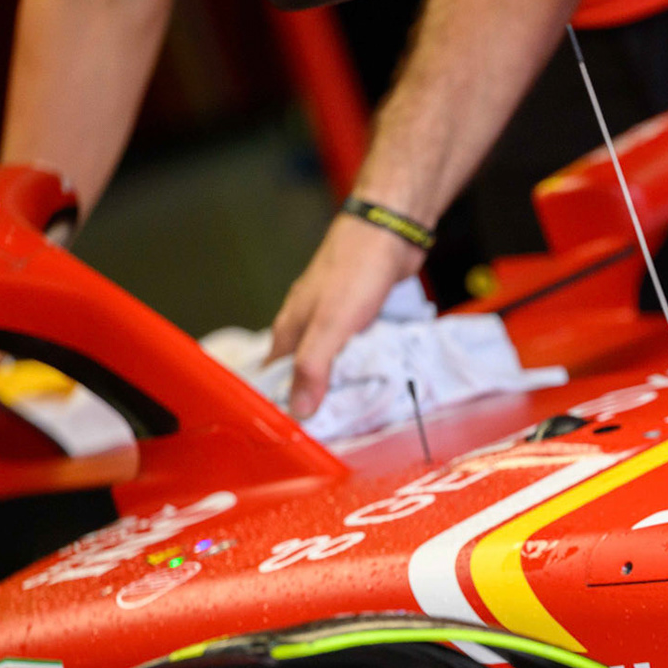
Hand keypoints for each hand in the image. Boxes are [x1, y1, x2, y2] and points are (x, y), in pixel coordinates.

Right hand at [267, 213, 426, 417]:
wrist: (390, 232)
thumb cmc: (355, 273)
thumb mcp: (330, 326)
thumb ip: (313, 367)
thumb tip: (300, 411)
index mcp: (291, 328)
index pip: (277, 377)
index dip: (285, 405)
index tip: (300, 436)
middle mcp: (309, 324)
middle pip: (308, 372)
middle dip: (322, 399)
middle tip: (340, 432)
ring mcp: (337, 319)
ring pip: (337, 361)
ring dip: (348, 383)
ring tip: (363, 414)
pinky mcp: (364, 315)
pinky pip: (361, 348)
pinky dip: (368, 364)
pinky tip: (382, 380)